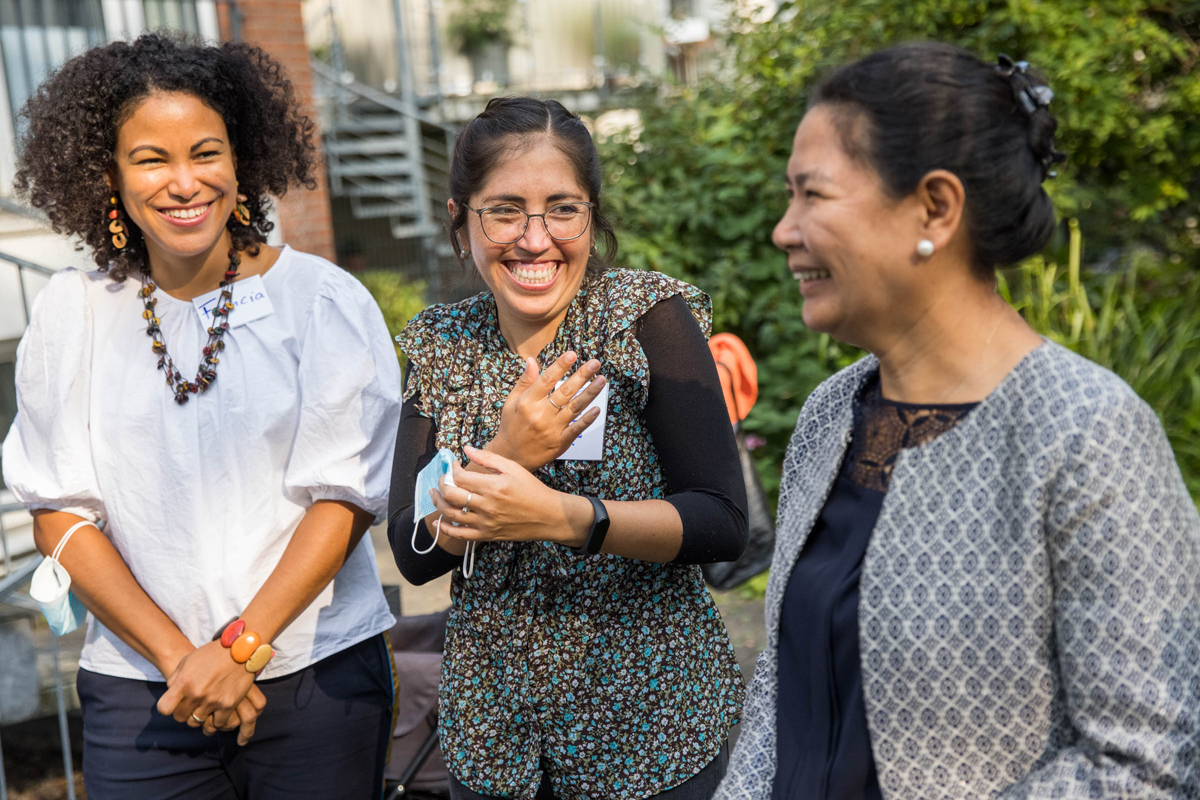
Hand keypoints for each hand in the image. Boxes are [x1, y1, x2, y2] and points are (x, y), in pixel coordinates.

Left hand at [157, 640, 263, 744]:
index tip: (174, 703)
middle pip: (180, 717)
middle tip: (191, 705)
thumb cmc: (212, 654)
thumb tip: (171, 693)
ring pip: (197, 722)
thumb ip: (175, 678)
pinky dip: (216, 719)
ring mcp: (213, 701)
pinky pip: (217, 723)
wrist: (240, 649)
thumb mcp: (188, 661)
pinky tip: (218, 711)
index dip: (167, 707)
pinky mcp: (228, 704)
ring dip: (199, 716)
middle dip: (183, 712)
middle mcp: (196, 694)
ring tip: (204, 708)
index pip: (164, 708)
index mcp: (184, 682)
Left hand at [429, 446, 592, 546]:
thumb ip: (488, 458)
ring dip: (438, 504)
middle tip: (443, 479)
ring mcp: (485, 522)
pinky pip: (460, 535)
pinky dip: (446, 529)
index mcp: (492, 486)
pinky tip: (439, 522)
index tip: (453, 465)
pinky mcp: (487, 535)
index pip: (461, 477)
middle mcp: (486, 505)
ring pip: (452, 514)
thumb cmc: (532, 489)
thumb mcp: (513, 468)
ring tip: (434, 495)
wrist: (548, 515)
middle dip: (442, 484)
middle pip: (452, 495)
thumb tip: (466, 449)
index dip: (452, 469)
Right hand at [488, 351, 605, 470]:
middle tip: (595, 363)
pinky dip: (587, 419)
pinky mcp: (559, 442)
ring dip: (589, 393)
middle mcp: (540, 414)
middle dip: (582, 375)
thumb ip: (525, 381)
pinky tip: (597, 409)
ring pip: (574, 408)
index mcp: (527, 402)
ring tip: (601, 380)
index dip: (560, 366)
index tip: (572, 354)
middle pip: (565, 391)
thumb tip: (532, 360)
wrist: (510, 457)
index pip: (546, 379)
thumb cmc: (511, 426)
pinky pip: (576, 429)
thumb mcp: (511, 401)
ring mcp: (551, 429)